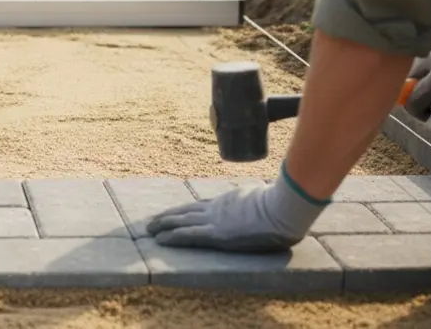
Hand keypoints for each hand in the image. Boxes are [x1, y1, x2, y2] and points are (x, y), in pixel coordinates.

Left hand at [147, 169, 327, 252]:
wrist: (281, 209)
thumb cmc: (279, 203)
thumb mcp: (264, 196)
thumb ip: (258, 196)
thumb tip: (266, 191)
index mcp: (228, 202)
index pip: (201, 207)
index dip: (185, 211)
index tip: (174, 214)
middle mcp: (217, 210)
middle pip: (186, 212)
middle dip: (168, 217)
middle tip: (152, 221)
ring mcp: (215, 221)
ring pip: (181, 222)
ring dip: (163, 226)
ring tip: (149, 229)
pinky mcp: (215, 233)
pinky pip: (188, 235)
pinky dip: (172, 236)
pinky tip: (160, 239)